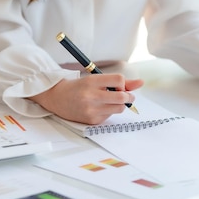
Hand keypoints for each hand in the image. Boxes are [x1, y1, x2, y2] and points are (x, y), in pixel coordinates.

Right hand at [29, 74, 143, 124]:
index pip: (119, 79)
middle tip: (126, 95)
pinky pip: (110, 116)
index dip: (123, 83)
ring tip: (113, 101)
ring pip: (119, 108)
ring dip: (121, 104)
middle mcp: (91, 95)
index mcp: (92, 81)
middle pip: (122, 96)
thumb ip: (118, 81)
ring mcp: (91, 109)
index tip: (119, 85)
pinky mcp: (92, 120)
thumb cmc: (79, 87)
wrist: (57, 98)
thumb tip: (141, 83)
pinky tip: (101, 108)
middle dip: (128, 96)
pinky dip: (110, 111)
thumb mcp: (95, 79)